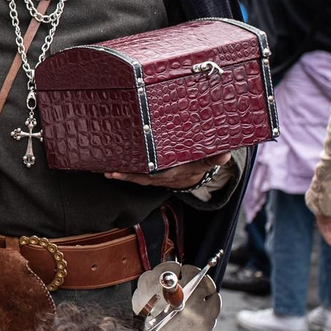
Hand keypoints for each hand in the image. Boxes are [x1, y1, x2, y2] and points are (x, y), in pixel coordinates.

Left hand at [106, 152, 230, 190]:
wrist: (191, 174)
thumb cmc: (197, 164)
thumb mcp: (206, 161)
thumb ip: (214, 158)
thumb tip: (225, 154)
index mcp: (172, 172)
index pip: (157, 174)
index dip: (145, 173)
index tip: (133, 170)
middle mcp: (159, 175)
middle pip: (140, 176)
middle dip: (126, 174)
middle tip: (110, 171)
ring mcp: (151, 175)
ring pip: (134, 175)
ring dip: (120, 173)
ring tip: (104, 170)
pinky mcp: (145, 171)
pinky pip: (132, 171)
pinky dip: (121, 170)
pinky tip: (107, 165)